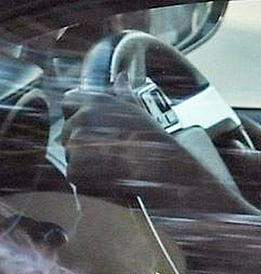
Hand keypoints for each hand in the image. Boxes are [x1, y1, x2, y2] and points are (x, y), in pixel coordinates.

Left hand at [63, 90, 252, 214]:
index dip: (81, 117)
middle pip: (68, 131)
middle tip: (111, 154)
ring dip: (86, 162)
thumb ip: (124, 94)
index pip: (69, 102)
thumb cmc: (157, 144)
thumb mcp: (141, 111)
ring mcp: (76, 142)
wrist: (165, 172)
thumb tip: (121, 77)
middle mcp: (82, 116)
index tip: (97, 131)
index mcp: (95, 99)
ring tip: (114, 166)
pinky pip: (75, 174)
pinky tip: (111, 177)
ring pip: (71, 154)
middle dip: (83, 143)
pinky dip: (89, 180)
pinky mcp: (75, 168)